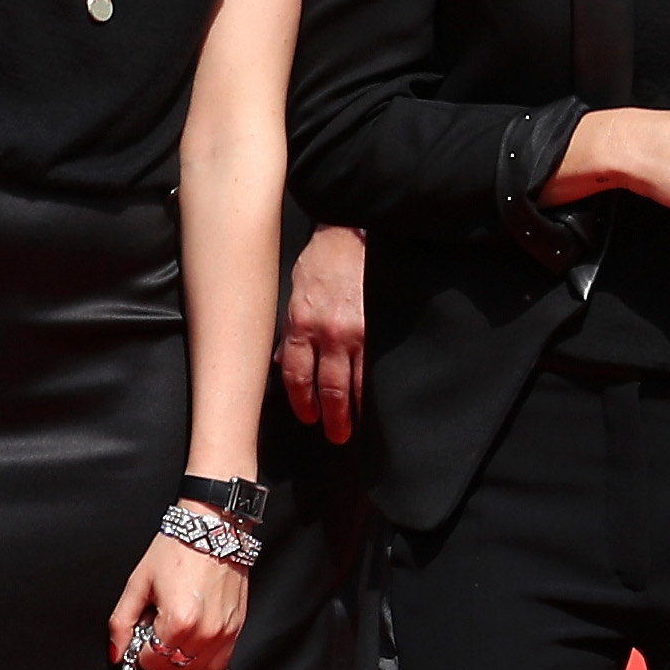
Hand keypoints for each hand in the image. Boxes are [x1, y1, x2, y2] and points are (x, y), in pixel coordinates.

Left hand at [108, 532, 247, 669]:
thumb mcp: (139, 582)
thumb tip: (117, 652)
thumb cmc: (177, 549)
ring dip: (181, 657)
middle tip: (159, 625)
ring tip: (178, 629)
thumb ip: (122, 622)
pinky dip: (204, 656)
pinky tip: (195, 636)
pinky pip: (219, 661)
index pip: (151, 661)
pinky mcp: (237, 628)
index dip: (141, 648)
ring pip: (196, 668)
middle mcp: (205, 632)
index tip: (144, 630)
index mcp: (178, 622)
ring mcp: (225, 632)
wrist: (213, 529)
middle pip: (172, 667)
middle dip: (160, 651)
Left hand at [278, 225, 364, 441]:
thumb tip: (287, 362)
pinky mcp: (383, 327)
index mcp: (302, 325)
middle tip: (337, 436)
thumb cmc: (323, 260)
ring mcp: (360, 332)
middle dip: (334, 418)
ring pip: (359, 383)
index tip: (309, 417)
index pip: (298, 377)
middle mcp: (330, 333)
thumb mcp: (295, 293)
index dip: (303, 403)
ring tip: (360, 427)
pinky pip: (380, 366)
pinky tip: (381, 400)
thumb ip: (291, 331)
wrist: (354, 234)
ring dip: (359, 410)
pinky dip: (379, 387)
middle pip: (330, 388)